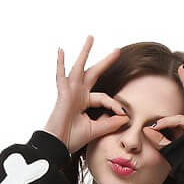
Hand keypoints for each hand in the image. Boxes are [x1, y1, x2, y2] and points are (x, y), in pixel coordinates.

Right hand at [43, 37, 129, 152]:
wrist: (58, 145)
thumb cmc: (72, 138)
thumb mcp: (96, 130)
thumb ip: (110, 123)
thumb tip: (126, 118)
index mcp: (85, 102)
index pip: (104, 98)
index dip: (115, 105)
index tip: (124, 114)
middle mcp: (78, 94)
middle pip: (94, 74)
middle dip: (106, 62)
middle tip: (117, 51)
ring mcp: (70, 91)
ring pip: (79, 68)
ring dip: (85, 52)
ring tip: (91, 38)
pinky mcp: (63, 93)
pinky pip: (60, 75)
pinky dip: (60, 63)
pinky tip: (61, 50)